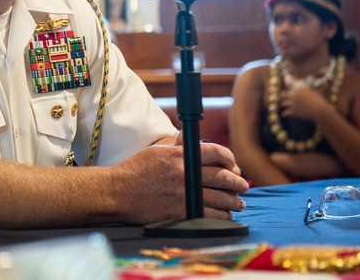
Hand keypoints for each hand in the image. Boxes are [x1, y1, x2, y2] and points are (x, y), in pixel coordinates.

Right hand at [114, 142, 246, 223]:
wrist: (117, 192)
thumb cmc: (134, 170)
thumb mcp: (156, 151)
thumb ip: (177, 148)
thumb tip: (193, 142)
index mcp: (179, 156)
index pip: (216, 152)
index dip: (230, 158)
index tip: (233, 164)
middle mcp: (184, 174)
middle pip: (224, 176)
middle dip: (238, 182)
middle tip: (242, 185)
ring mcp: (184, 195)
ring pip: (222, 198)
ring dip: (235, 201)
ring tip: (239, 203)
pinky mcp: (181, 213)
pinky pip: (212, 215)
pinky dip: (223, 216)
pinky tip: (225, 215)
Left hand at [279, 87, 328, 120]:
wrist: (320, 110)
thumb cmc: (321, 101)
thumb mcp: (319, 93)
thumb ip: (319, 88)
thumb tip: (326, 83)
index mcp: (298, 90)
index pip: (289, 91)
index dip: (286, 93)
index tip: (284, 94)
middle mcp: (293, 96)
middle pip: (282, 95)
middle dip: (281, 97)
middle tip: (279, 98)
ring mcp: (293, 104)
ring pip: (283, 104)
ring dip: (282, 105)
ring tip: (281, 105)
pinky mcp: (293, 111)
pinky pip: (286, 113)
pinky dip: (284, 114)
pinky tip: (283, 115)